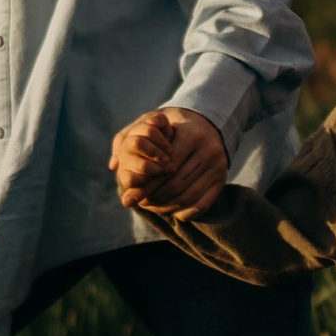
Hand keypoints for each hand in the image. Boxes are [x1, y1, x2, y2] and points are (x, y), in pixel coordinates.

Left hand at [110, 107, 229, 214]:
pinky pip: (203, 204)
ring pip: (188, 196)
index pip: (165, 168)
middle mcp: (209, 150)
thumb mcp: (151, 124)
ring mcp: (219, 165)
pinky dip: (186, 212)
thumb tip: (113, 165)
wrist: (207, 123)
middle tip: (141, 203)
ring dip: (167, 206)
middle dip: (155, 197)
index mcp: (192, 135)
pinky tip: (173, 212)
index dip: (147, 183)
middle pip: (176, 184)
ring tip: (152, 207)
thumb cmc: (171, 127)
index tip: (132, 194)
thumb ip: (128, 140)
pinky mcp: (222, 178)